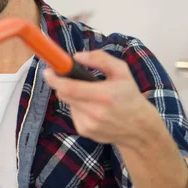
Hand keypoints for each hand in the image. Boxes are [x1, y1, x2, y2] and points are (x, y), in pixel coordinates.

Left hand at [42, 50, 157, 147]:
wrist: (139, 129)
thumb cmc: (129, 96)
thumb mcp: (122, 72)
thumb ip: (100, 59)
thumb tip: (76, 56)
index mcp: (104, 95)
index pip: (70, 87)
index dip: (54, 79)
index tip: (48, 71)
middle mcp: (95, 112)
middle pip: (64, 94)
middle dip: (62, 84)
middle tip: (69, 78)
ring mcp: (88, 124)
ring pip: (68, 103)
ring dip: (73, 96)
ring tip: (91, 96)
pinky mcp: (85, 131)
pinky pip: (73, 113)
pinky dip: (78, 107)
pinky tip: (93, 109)